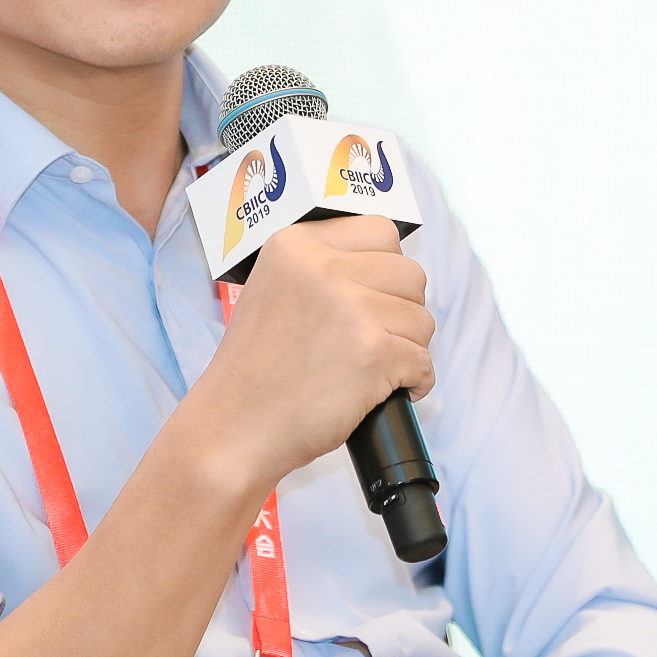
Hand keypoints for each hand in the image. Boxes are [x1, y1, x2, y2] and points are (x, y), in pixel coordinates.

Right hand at [183, 216, 433, 490]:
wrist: (232, 426)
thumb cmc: (254, 369)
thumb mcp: (272, 288)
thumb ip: (320, 269)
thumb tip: (383, 271)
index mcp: (297, 244)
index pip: (380, 231)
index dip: (385, 269)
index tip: (371, 297)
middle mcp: (324, 267)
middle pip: (410, 273)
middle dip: (402, 309)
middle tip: (374, 338)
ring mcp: (351, 308)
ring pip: (422, 319)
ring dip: (408, 348)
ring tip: (372, 368)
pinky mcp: (373, 353)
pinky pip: (423, 361)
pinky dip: (414, 382)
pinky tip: (387, 391)